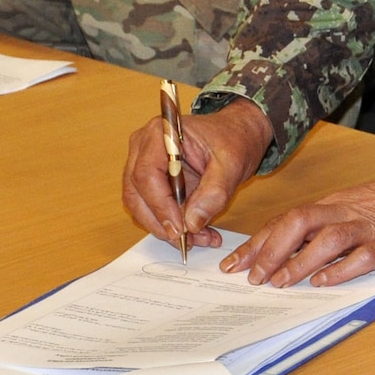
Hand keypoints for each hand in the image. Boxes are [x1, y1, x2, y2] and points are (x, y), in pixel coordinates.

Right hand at [120, 96, 272, 249]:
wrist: (237, 133)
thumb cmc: (233, 140)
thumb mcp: (232, 164)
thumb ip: (214, 193)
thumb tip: (192, 223)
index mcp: (161, 133)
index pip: (147, 174)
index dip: (160, 205)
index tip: (180, 229)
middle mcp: (144, 146)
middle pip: (136, 192)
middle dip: (160, 222)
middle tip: (188, 242)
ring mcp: (142, 162)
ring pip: (140, 204)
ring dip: (165, 228)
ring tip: (199, 239)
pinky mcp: (151, 180)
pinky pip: (151, 207)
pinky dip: (171, 224)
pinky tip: (197, 233)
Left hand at [222, 171, 374, 287]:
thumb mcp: (355, 206)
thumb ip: (327, 225)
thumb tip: (290, 252)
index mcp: (334, 204)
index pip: (286, 220)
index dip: (258, 242)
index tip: (234, 264)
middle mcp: (345, 212)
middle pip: (299, 223)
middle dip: (270, 250)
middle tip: (251, 277)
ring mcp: (368, 227)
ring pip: (327, 239)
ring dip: (299, 261)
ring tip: (280, 282)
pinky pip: (363, 256)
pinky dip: (341, 270)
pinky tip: (324, 283)